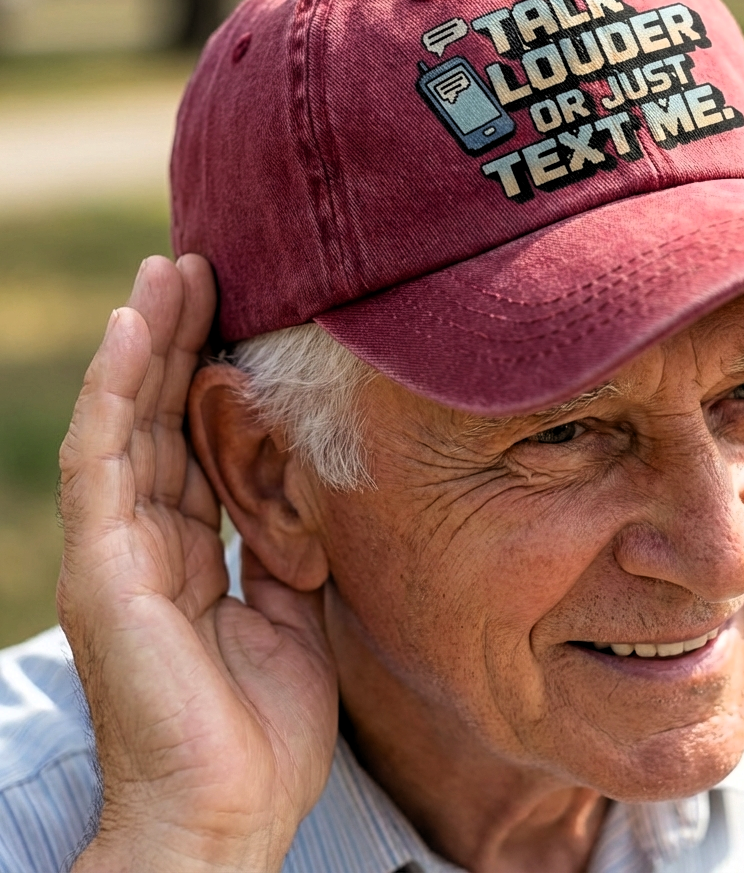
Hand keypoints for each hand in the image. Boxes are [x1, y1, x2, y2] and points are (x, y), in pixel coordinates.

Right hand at [58, 255, 337, 872]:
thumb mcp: (290, 615)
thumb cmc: (261, 730)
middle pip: (160, 418)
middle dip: (182, 340)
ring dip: (151, 341)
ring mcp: (118, 549)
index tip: (242, 313)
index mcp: (188, 552)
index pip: (193, 443)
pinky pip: (106, 459)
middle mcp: (146, 540)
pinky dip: (120, 390)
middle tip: (205, 265)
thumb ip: (283, 549)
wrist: (230, 814)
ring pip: (128, 419)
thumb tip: (303, 494)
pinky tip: (141, 329)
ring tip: (174, 269)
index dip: (212, 377)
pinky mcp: (102, 564)